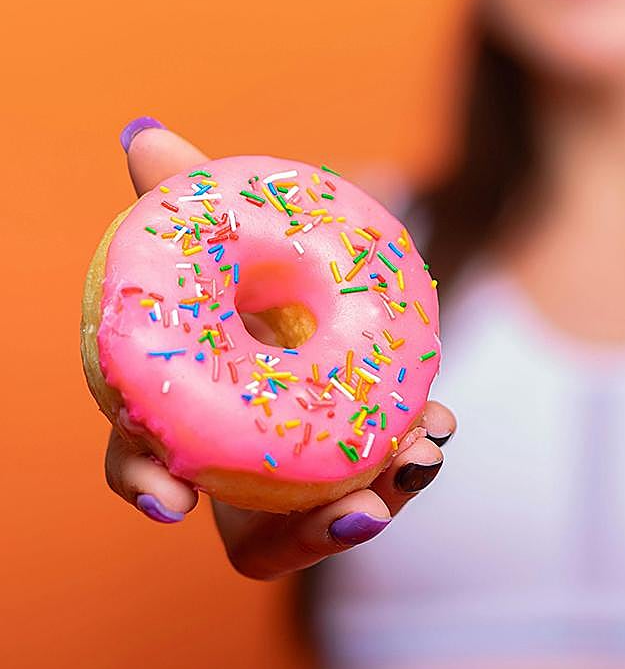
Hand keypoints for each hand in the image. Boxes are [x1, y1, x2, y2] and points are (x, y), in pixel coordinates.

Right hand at [103, 118, 455, 578]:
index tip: (171, 504)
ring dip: (380, 501)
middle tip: (359, 512)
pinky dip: (409, 463)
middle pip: (255, 534)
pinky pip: (380, 485)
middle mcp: (238, 468)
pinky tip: (438, 431)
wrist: (304, 298)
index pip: (143, 461)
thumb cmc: (249, 279)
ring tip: (423, 458)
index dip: (146, 484)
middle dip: (307, 533)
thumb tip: (145, 134)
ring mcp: (301, 484)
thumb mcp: (224, 234)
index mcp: (183, 415)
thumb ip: (186, 195)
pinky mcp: (355, 471)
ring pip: (330, 522)